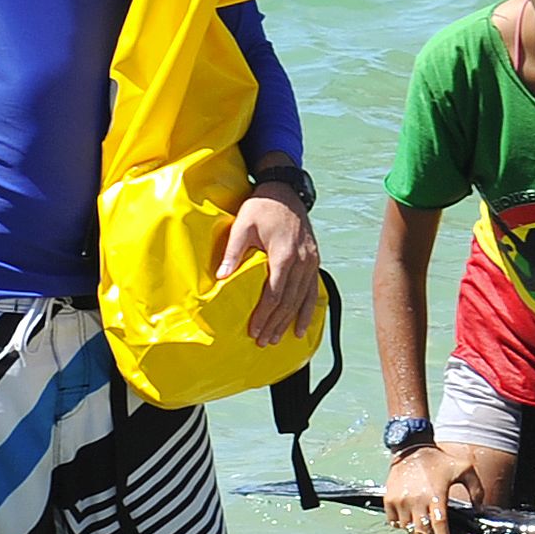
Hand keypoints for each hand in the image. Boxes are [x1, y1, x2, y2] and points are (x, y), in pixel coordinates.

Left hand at [224, 187, 322, 345]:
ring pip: (302, 299)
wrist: (285, 191)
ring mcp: (310, 262)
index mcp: (284, 255)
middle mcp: (301, 261)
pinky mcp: (314, 261)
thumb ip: (233, 252)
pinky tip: (301, 327)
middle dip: (275, 323)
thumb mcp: (242, 225)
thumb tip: (221, 277)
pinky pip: (312, 291)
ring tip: (277, 339)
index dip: (264, 315)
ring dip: (289, 321)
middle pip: (289, 301)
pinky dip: (307, 311)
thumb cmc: (262, 207)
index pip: (274, 293)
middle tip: (263, 341)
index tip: (254, 330)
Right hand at [382, 443, 471, 533]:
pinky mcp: (389, 499)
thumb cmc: (439, 460)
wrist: (411, 448)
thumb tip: (479, 508)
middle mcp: (417, 500)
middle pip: (422, 531)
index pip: (439, 525)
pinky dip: (399, 522)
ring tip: (420, 521)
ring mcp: (401, 500)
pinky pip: (393, 521)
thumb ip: (476, 489)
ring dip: (414, 528)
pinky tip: (407, 515)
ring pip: (407, 528)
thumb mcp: (464, 469)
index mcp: (436, 495)